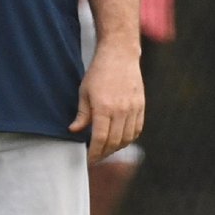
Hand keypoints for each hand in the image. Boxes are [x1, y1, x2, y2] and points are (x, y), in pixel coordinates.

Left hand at [70, 42, 144, 163]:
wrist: (119, 54)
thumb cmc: (98, 72)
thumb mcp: (84, 92)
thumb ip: (82, 114)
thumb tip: (74, 131)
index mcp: (104, 108)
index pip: (100, 139)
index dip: (94, 153)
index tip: (88, 159)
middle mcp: (121, 111)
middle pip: (114, 142)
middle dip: (104, 154)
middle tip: (96, 157)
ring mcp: (133, 109)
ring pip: (127, 138)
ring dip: (117, 148)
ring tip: (106, 150)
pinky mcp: (141, 106)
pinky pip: (137, 130)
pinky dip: (129, 138)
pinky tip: (120, 139)